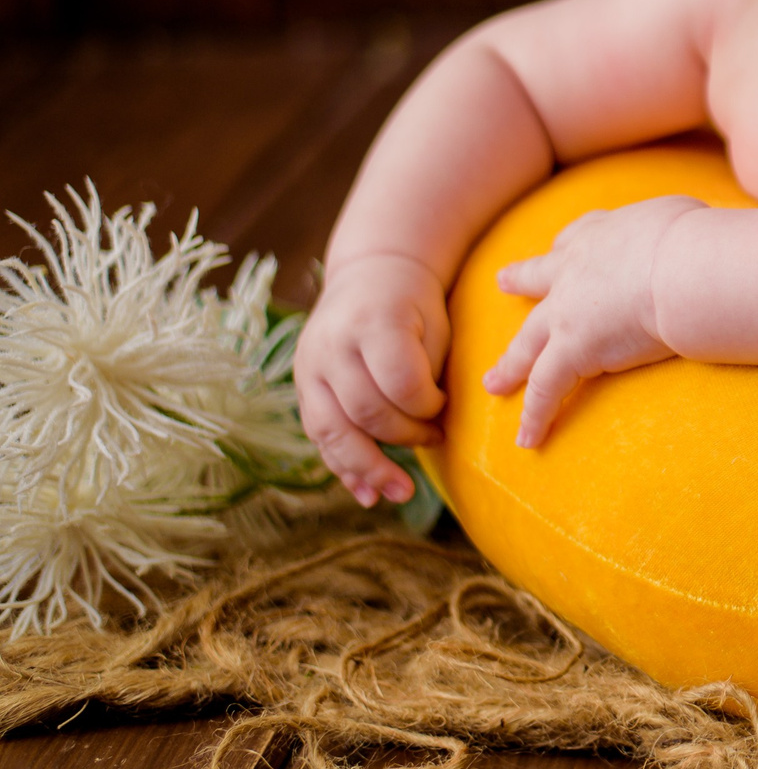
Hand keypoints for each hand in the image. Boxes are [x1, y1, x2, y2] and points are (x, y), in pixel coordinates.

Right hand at [296, 251, 450, 507]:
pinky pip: (318, 435)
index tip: (444, 406)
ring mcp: (310, 367)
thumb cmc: (416, 305)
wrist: (371, 274)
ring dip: (368, 469)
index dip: (428, 404)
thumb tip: (429, 429)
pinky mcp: (302, 386)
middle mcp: (333, 345)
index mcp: (373, 322)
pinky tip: (366, 493)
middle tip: (435, 441)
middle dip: (405, 436)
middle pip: (365, 410)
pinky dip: (343, 467)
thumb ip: (427, 373)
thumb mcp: (434, 325)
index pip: (400, 381)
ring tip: (400, 494)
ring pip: (332, 430)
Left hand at [482, 195, 700, 447]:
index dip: (566, 247)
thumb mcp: (684, 218)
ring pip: (528, 341)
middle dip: (521, 280)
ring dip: (510, 364)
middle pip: (539, 278)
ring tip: (495, 382)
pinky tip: (526, 438)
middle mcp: (575, 269)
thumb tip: (705, 240)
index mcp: (605, 235)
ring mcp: (567, 312)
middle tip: (503, 281)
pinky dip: (535, 415)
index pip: (576, 238)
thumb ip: (682, 232)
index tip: (559, 250)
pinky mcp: (571, 350)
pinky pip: (545, 388)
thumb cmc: (695, 241)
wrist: (681, 267)